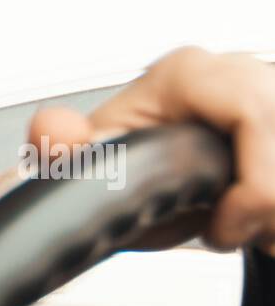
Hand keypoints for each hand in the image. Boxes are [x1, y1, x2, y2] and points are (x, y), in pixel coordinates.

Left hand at [28, 46, 274, 253]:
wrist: (145, 170)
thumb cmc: (127, 164)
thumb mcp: (95, 169)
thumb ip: (65, 155)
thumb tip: (53, 133)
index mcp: (189, 75)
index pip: (257, 113)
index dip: (255, 183)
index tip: (227, 227)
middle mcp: (240, 70)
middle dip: (270, 204)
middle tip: (233, 236)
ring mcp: (270, 88)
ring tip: (246, 228)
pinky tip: (262, 221)